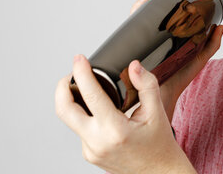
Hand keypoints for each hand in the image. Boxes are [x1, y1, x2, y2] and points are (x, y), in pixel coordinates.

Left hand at [55, 55, 196, 173]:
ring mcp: (90, 151)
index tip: (79, 59)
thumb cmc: (159, 145)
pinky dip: (84, 114)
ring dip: (72, 100)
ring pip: (70, 120)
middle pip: (64, 110)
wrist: (159, 173)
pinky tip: (97, 109)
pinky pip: (80, 129)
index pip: (91, 95)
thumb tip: (134, 66)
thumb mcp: (157, 112)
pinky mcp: (88, 154)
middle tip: (71, 72)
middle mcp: (97, 142)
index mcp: (115, 130)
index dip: (82, 73)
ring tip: (84, 87)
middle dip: (62, 87)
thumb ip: (146, 85)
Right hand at [130, 0, 222, 120]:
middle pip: (154, 8)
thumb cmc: (179, 78)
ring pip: (142, 13)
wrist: (164, 95)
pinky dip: (135, 11)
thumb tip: (222, 26)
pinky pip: (131, 25)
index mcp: (168, 35)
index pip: (166, 11)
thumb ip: (211, 44)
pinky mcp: (136, 44)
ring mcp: (144, 39)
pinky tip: (143, 3)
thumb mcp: (199, 58)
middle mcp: (155, 35)